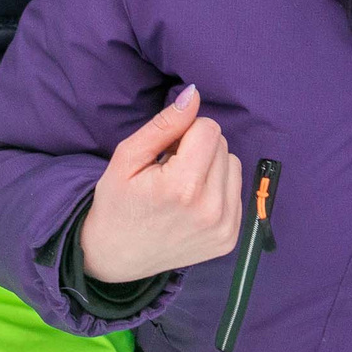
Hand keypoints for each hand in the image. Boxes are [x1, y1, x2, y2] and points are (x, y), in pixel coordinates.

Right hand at [78, 86, 242, 283]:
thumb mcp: (127, 157)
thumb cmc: (117, 203)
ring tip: (181, 187)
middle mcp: (210, 209)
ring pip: (233, 164)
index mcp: (183, 187)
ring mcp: (223, 227)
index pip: (209, 128)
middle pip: (222, 144)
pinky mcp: (230, 238)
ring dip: (210, 167)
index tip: (165, 152)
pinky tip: (192, 204)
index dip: (185, 132)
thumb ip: (164, 124)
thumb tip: (194, 94)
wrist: (116, 256)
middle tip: (169, 171)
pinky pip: (236, 190)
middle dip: (197, 148)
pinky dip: (217, 189)